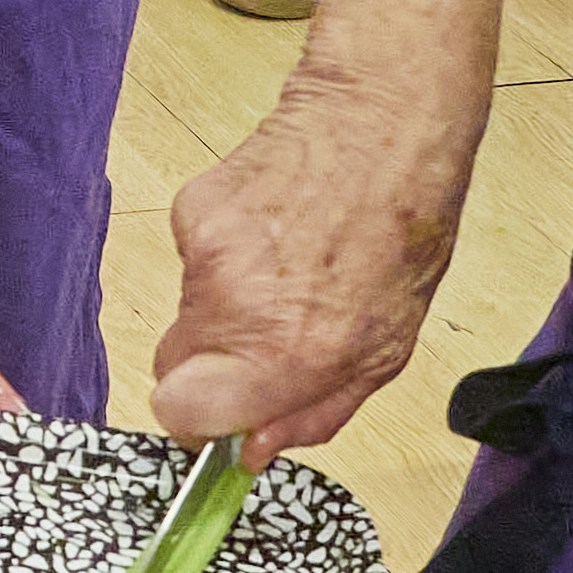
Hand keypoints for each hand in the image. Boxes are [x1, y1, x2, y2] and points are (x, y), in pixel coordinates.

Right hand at [148, 62, 480, 461]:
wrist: (380, 122)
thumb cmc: (401, 236)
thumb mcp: (384, 350)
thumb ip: (313, 411)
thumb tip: (250, 450)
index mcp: (287, 352)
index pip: (178, 414)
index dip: (201, 420)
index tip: (229, 410)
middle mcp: (232, 305)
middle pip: (171, 369)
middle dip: (213, 368)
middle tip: (269, 338)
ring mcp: (203, 251)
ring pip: (187, 313)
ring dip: (227, 308)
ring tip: (290, 269)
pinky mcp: (190, 207)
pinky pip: (193, 261)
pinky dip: (226, 257)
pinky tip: (276, 231)